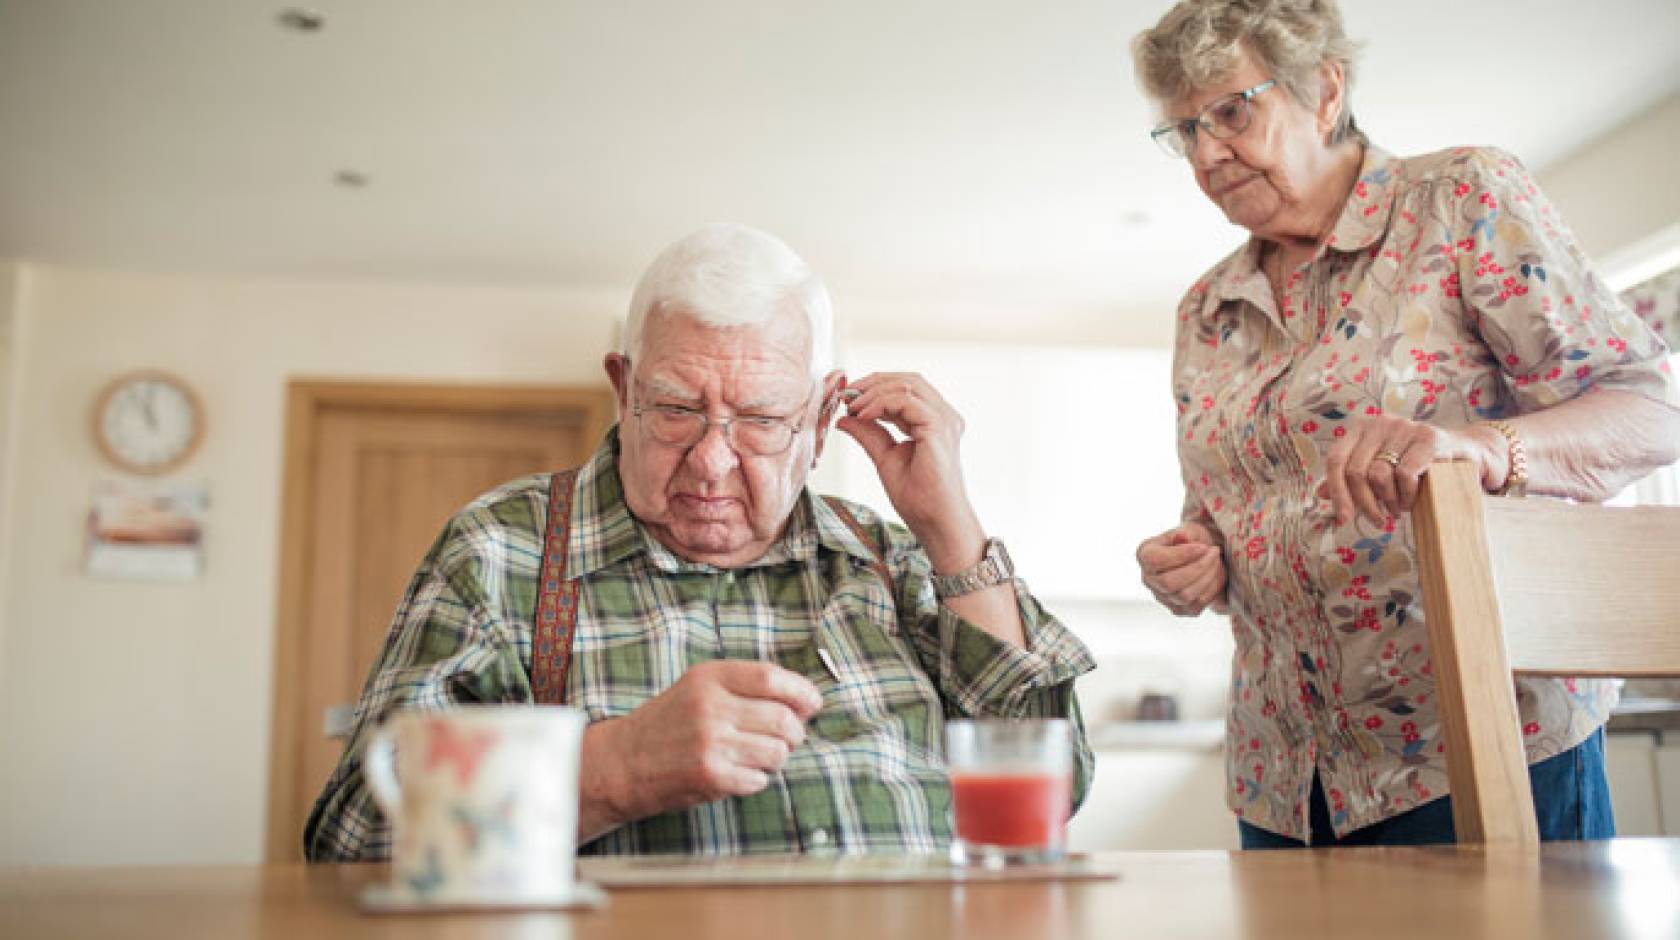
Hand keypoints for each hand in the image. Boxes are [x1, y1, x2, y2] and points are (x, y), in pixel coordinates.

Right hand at [588, 661, 821, 827]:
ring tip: (757, 757)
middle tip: (787, 738)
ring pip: (777, 752)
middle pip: (783, 718)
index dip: (801, 691)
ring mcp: (711, 742)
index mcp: (709, 677)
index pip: (771, 677)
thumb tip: (803, 700)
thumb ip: (745, 687)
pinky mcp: (711, 775)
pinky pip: (759, 779)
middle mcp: (711, 707)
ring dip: (776, 758)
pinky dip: (756, 779)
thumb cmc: (668, 724)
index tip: (812, 703)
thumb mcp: (699, 688)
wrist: (622, 762)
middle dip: (795, 733)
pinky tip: (738, 773)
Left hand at [836, 373, 984, 571]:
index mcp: (934, 422)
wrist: (935, 523)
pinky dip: (881, 403)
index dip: (876, 387)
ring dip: (874, 391)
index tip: (848, 398)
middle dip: (874, 382)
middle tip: (847, 394)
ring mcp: (944, 421)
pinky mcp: (938, 429)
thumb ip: (869, 434)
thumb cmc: (919, 498)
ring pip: (908, 385)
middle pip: (909, 380)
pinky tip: (863, 416)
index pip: (907, 388)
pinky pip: (907, 401)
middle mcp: (944, 417)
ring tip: (852, 406)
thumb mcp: (885, 458)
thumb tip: (844, 418)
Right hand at [1136, 521, 1226, 615]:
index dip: (1182, 555)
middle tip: (1214, 552)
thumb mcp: (1189, 530)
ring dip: (1207, 577)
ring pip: (1184, 596)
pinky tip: (1216, 574)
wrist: (1200, 555)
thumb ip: (1185, 532)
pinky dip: (1211, 588)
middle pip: (1169, 583)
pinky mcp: (1178, 610)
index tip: (1203, 547)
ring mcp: (1162, 597)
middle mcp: (1148, 579)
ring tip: (1217, 561)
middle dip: (1197, 568)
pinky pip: (1197, 604)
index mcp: (1145, 555)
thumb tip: (1182, 537)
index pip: (1156, 561)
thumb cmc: (1192, 540)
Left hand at [1323, 415, 1506, 526]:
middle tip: (1378, 520)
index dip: (1336, 493)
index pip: (1336, 461)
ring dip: (1387, 501)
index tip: (1342, 518)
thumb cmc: (1417, 464)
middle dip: (1364, 503)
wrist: (1466, 453)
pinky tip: (1411, 501)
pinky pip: (1405, 474)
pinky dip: (1406, 495)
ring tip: (1397, 509)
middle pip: (1355, 471)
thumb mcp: (1381, 468)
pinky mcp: (1429, 438)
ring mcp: (1405, 427)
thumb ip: (1351, 478)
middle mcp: (1380, 422)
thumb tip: (1320, 493)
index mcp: (1361, 428)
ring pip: (1378, 474)